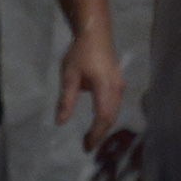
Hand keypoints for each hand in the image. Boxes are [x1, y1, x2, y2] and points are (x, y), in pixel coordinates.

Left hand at [58, 27, 125, 150]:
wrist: (95, 34)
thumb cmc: (81, 54)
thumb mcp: (69, 76)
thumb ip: (66, 100)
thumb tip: (61, 122)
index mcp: (105, 87)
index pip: (102, 117)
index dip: (95, 133)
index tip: (86, 146)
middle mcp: (116, 88)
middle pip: (111, 116)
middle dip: (100, 133)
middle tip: (87, 146)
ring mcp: (119, 85)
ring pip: (114, 111)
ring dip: (104, 126)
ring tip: (92, 137)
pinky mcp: (118, 83)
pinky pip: (115, 104)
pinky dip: (107, 116)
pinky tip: (99, 120)